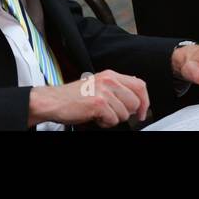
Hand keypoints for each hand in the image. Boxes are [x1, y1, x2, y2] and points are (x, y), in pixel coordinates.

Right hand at [28, 69, 149, 127]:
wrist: (54, 101)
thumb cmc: (74, 96)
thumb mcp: (98, 84)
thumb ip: (116, 87)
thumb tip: (135, 95)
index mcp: (111, 75)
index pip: (139, 85)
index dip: (144, 100)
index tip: (142, 112)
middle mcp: (109, 81)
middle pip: (135, 101)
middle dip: (127, 113)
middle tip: (114, 114)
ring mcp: (104, 92)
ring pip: (124, 113)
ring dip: (114, 118)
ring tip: (101, 114)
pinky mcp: (98, 104)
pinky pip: (113, 120)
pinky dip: (105, 123)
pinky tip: (96, 117)